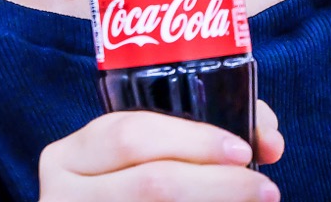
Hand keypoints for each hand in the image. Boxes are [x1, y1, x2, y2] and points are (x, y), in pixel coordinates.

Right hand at [38, 100, 283, 200]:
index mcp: (66, 158)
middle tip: (263, 186)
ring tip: (260, 199)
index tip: (242, 148)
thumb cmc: (120, 188)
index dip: (190, 139)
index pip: (128, 135)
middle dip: (216, 181)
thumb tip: (267, 137)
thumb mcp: (134, 159)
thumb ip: (187, 138)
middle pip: (152, 183)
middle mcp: (63, 195)